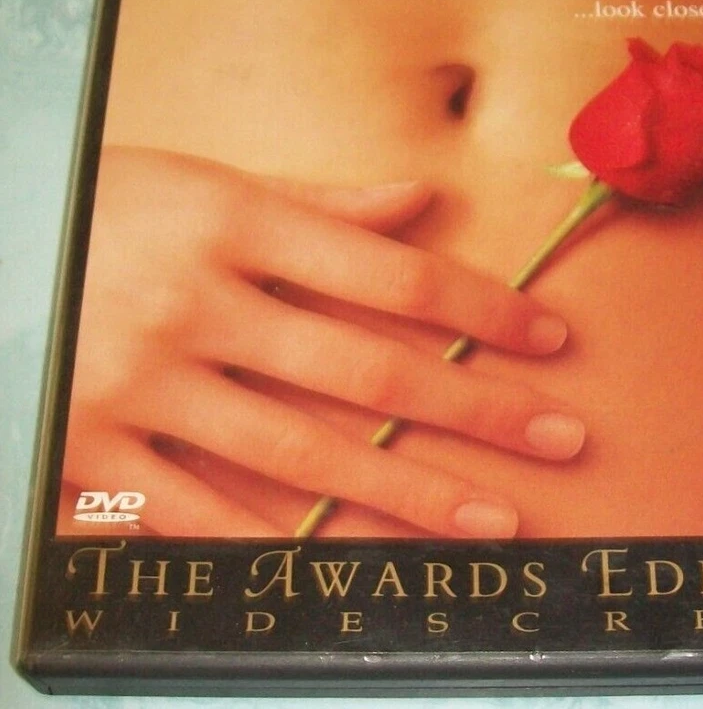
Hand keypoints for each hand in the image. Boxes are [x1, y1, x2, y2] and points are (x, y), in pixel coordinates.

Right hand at [63, 146, 583, 536]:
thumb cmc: (110, 204)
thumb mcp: (209, 183)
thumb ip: (319, 204)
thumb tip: (420, 199)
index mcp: (237, 225)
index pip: (393, 277)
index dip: (483, 309)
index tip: (549, 337)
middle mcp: (199, 305)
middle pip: (368, 372)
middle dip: (476, 411)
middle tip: (561, 439)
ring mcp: (144, 384)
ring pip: (301, 456)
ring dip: (408, 496)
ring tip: (491, 522)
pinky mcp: (94, 448)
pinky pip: (198, 512)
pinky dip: (278, 545)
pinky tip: (354, 566)